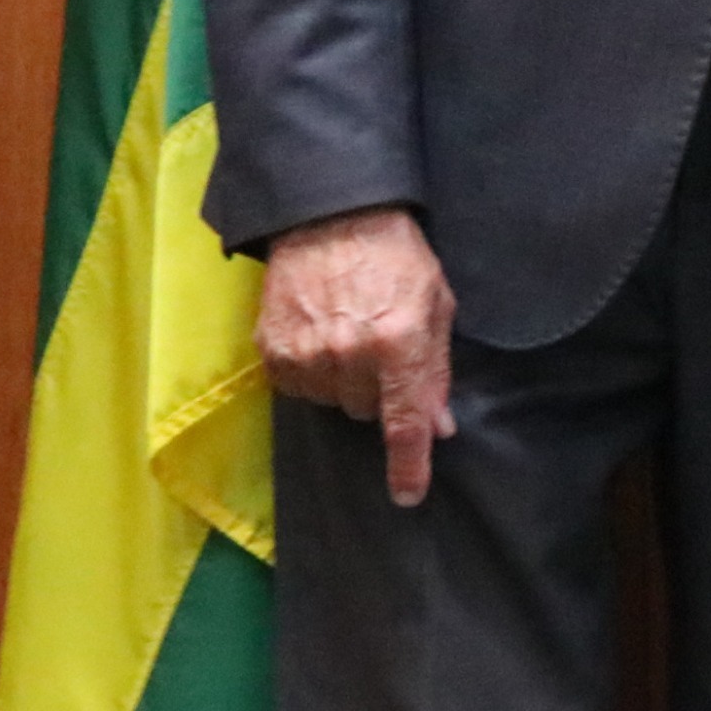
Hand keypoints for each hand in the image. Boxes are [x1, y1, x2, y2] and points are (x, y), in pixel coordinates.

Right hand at [257, 204, 457, 506]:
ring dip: (344, 381)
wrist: (330, 215)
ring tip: (349, 334)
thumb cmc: (396, 255)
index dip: (408, 464)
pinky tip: (320, 336)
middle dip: (379, 391)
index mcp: (398, 343)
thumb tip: (439, 426)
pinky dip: (311, 371)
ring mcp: (306, 353)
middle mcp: (349, 355)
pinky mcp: (271, 349)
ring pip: (331, 402)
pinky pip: (297, 387)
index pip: (403, 422)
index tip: (408, 495)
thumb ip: (436, 368)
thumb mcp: (435, 303)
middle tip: (381, 348)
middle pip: (366, 412)